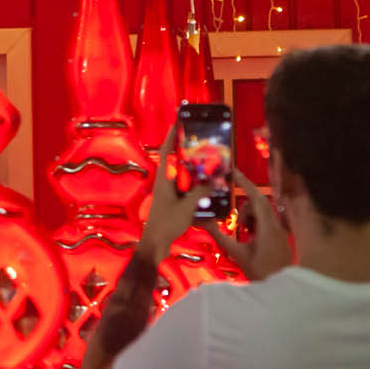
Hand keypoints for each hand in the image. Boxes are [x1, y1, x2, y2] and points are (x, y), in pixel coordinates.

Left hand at [139, 127, 209, 260]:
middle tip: (203, 145)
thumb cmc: (166, 224)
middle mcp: (165, 184)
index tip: (177, 123)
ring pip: (183, 178)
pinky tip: (209, 191)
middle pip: (177, 163)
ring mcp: (168, 195)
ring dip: (194, 173)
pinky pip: (186, 191)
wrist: (155, 245)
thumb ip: (201, 192)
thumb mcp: (186, 207)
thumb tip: (214, 180)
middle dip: (188, 154)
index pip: (166, 152)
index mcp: (164, 180)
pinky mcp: (172, 205)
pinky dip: (196, 189)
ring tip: (210, 166)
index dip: (171, 137)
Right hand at [210, 172, 292, 280]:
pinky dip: (254, 223)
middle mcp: (276, 225)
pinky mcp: (280, 237)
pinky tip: (247, 236)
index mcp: (268, 227)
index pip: (256, 198)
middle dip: (244, 203)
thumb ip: (219, 236)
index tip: (232, 172)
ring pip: (262, 212)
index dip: (244, 183)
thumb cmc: (260, 272)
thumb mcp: (236, 254)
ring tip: (240, 231)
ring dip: (249, 215)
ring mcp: (280, 231)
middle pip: (259, 203)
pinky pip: (266, 221)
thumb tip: (203, 222)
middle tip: (233, 210)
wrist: (281, 290)